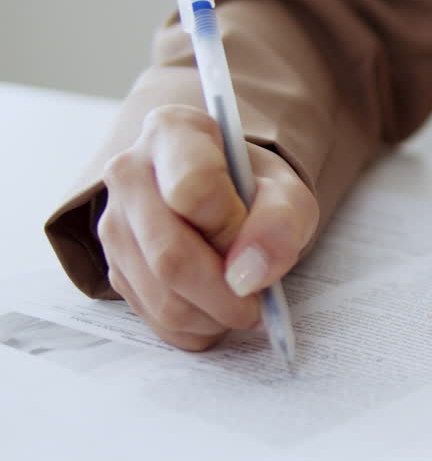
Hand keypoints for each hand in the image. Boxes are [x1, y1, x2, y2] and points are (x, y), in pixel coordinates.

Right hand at [97, 104, 318, 350]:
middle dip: (225, 294)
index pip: (193, 189)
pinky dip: (196, 328)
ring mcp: (114, 222)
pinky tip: (218, 311)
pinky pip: (154, 317)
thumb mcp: (288, 194)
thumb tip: (247, 277)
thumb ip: (281, 223)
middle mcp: (128, 172)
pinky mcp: (115, 265)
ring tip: (243, 305)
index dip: (232, 229)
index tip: (254, 242)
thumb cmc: (256, 191)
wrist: (227, 200)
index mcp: (173, 132)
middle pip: (169, 253)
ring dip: (213, 317)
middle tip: (258, 305)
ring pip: (159, 295)